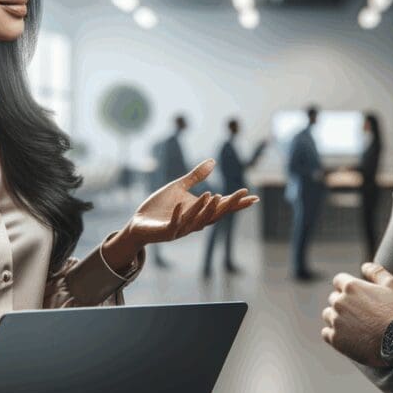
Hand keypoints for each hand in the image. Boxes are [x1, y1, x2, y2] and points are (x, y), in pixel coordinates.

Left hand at [112, 159, 258, 255]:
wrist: (139, 224)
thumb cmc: (160, 206)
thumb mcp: (178, 186)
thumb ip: (196, 176)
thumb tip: (213, 161)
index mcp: (198, 211)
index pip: (221, 206)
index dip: (237, 202)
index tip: (253, 196)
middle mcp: (194, 222)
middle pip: (215, 214)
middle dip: (228, 204)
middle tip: (242, 194)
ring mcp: (180, 228)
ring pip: (196, 220)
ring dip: (204, 208)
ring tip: (213, 194)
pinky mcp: (165, 232)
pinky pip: (173, 224)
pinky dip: (177, 216)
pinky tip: (180, 205)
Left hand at [321, 262, 392, 366]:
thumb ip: (376, 272)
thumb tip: (364, 266)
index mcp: (351, 287)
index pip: (339, 280)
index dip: (347, 287)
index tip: (356, 295)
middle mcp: (340, 302)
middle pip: (334, 298)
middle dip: (344, 303)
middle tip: (359, 313)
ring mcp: (336, 321)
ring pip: (328, 315)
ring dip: (337, 318)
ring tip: (354, 326)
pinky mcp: (336, 339)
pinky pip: (326, 333)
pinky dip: (334, 334)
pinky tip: (347, 337)